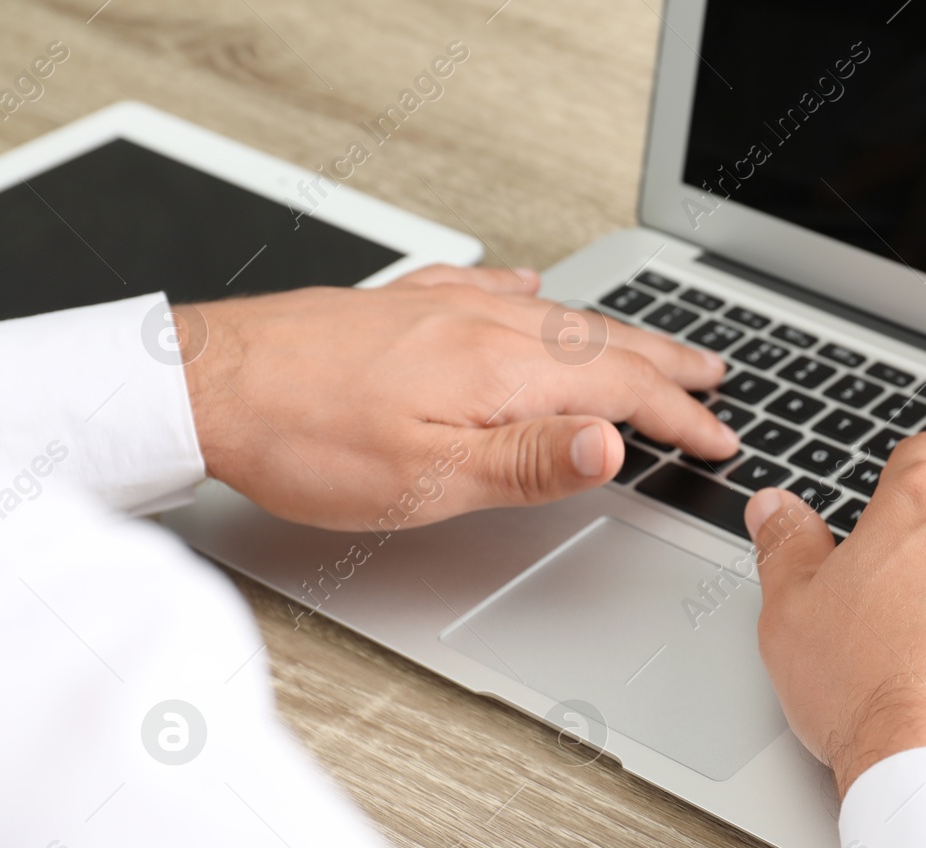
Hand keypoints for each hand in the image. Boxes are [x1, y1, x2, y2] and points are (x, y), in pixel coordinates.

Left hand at [178, 264, 736, 529]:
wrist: (205, 384)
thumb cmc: (307, 441)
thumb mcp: (428, 480)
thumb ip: (530, 462)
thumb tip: (616, 444)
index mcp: (502, 374)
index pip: (621, 394)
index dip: (680, 420)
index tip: (720, 438)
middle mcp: (483, 328)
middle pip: (603, 345)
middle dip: (668, 365)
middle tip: (716, 377)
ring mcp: (443, 311)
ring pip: (557, 319)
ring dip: (618, 335)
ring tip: (652, 345)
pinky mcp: (405, 308)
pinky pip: (490, 290)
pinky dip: (532, 296)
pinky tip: (534, 289)